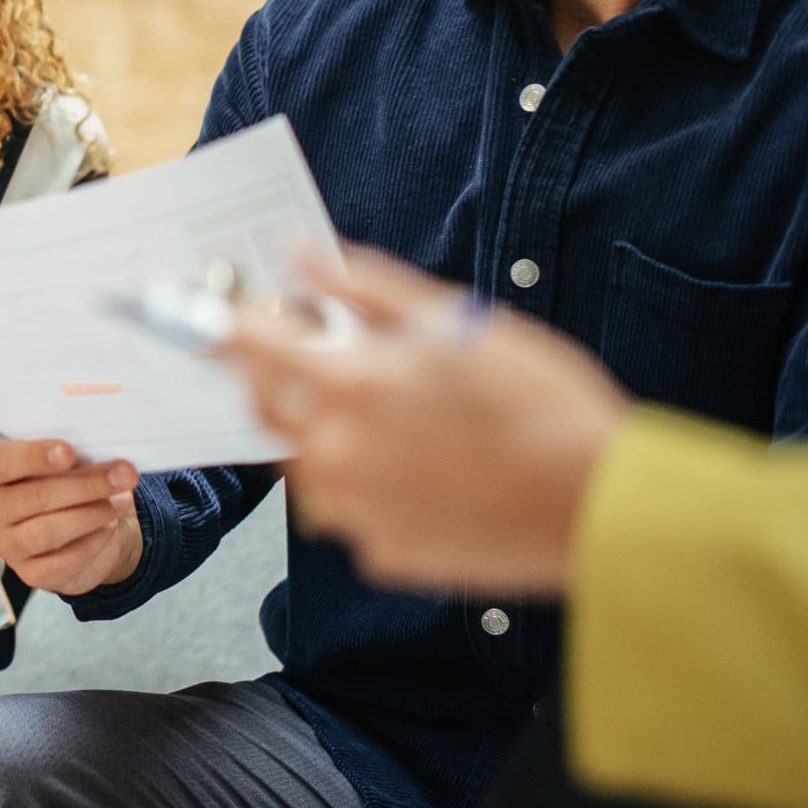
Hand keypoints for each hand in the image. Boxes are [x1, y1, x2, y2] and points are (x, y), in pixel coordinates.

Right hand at [0, 440, 143, 596]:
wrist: (82, 530)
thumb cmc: (67, 485)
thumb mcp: (65, 462)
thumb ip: (72, 457)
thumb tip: (103, 459)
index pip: (0, 462)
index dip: (34, 456)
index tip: (69, 452)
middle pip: (34, 497)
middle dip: (85, 485)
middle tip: (122, 475)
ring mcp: (8, 545)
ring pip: (48, 530)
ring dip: (93, 513)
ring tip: (123, 500)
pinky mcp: (31, 573)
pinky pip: (67, 559)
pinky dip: (95, 540)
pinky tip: (111, 526)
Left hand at [225, 245, 630, 595]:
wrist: (604, 506)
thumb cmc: (543, 406)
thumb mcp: (457, 321)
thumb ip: (363, 285)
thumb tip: (297, 253)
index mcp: (349, 386)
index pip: (246, 345)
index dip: (220, 324)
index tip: (202, 313)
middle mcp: (336, 452)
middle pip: (263, 406)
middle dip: (275, 377)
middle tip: (320, 361)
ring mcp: (355, 511)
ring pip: (303, 462)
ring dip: (327, 434)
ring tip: (401, 422)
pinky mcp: (381, 553)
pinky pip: (349, 510)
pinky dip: (370, 487)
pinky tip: (428, 473)